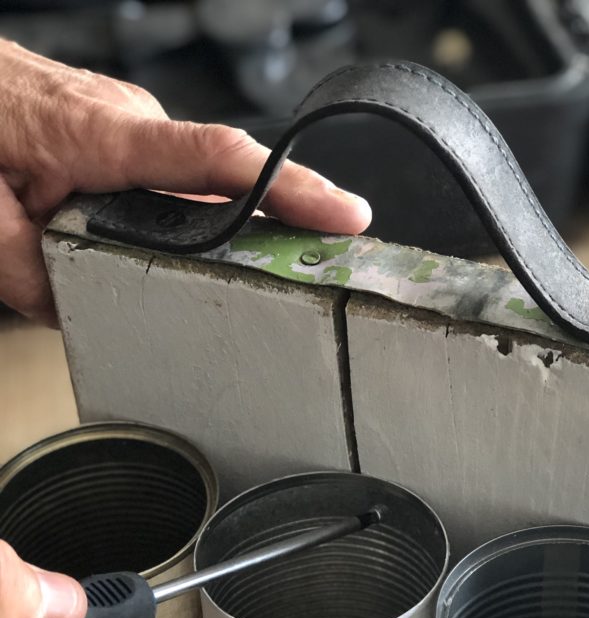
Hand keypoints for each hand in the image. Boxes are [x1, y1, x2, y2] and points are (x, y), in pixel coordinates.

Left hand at [0, 40, 371, 323]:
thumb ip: (29, 273)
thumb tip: (74, 314)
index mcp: (102, 135)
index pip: (219, 160)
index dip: (291, 188)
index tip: (344, 215)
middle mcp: (128, 119)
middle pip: (225, 180)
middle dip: (276, 226)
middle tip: (313, 273)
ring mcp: (130, 119)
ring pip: (196, 184)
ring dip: (216, 226)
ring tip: (241, 271)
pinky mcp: (123, 127)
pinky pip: (172, 176)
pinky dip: (187, 211)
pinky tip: (178, 242)